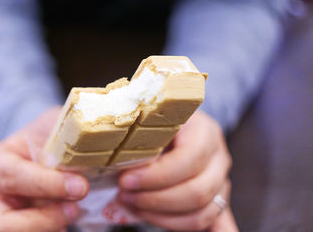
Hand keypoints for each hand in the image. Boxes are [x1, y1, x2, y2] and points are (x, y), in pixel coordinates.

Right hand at [0, 107, 88, 231]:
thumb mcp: (56, 125)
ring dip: (50, 228)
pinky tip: (70, 221)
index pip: (11, 177)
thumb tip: (94, 140)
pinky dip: (55, 230)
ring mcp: (4, 216)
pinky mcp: (22, 227)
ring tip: (75, 211)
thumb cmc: (49, 136)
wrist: (49, 149)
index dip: (45, 184)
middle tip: (75, 209)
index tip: (79, 186)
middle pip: (0, 223)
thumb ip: (67, 133)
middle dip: (42, 221)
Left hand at [118, 111, 237, 230]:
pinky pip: (219, 222)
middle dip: (156, 200)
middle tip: (124, 195)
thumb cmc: (156, 123)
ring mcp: (221, 180)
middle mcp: (218, 156)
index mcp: (203, 131)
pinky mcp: (217, 198)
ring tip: (135, 207)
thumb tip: (126, 175)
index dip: (155, 176)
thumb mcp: (150, 123)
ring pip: (203, 212)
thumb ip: (144, 144)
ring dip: (164, 218)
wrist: (174, 124)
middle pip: (198, 191)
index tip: (125, 180)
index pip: (188, 160)